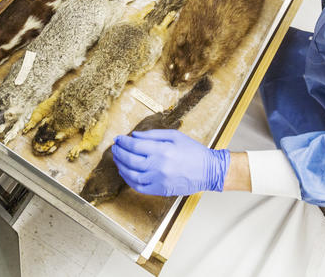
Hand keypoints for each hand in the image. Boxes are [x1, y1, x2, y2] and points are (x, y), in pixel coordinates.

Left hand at [112, 129, 229, 196]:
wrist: (209, 170)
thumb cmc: (193, 151)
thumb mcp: (175, 136)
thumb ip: (153, 135)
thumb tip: (134, 136)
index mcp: (163, 150)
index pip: (135, 146)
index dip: (123, 142)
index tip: (118, 139)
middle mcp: (159, 166)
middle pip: (130, 160)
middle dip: (119, 153)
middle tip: (115, 148)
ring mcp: (159, 180)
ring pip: (132, 175)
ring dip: (121, 167)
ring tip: (118, 160)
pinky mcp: (161, 190)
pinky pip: (139, 187)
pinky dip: (129, 180)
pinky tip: (126, 173)